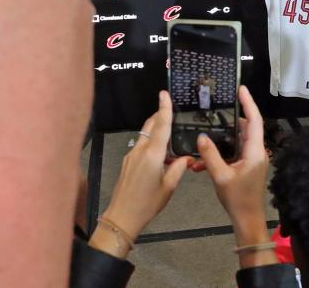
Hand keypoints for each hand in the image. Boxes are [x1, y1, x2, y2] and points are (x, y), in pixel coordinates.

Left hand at [92, 92, 190, 256]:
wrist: (122, 215)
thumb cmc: (147, 203)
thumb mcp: (169, 187)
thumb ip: (178, 168)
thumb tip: (187, 158)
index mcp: (152, 155)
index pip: (160, 126)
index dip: (164, 108)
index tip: (164, 94)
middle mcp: (140, 150)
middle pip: (151, 126)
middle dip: (160, 116)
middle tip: (172, 110)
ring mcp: (131, 155)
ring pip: (145, 136)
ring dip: (156, 131)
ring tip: (170, 134)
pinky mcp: (127, 162)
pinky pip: (141, 146)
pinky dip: (151, 144)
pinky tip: (160, 154)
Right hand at [197, 87, 268, 237]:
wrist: (247, 219)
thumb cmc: (238, 198)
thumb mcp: (221, 176)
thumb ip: (210, 155)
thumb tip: (201, 136)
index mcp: (255, 151)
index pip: (254, 120)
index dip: (248, 103)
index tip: (241, 88)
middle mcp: (256, 152)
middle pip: (246, 127)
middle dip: (231, 117)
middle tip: (216, 106)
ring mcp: (251, 159)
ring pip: (237, 140)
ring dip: (221, 137)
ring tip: (206, 130)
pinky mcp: (245, 166)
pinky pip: (233, 152)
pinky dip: (220, 152)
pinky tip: (202, 160)